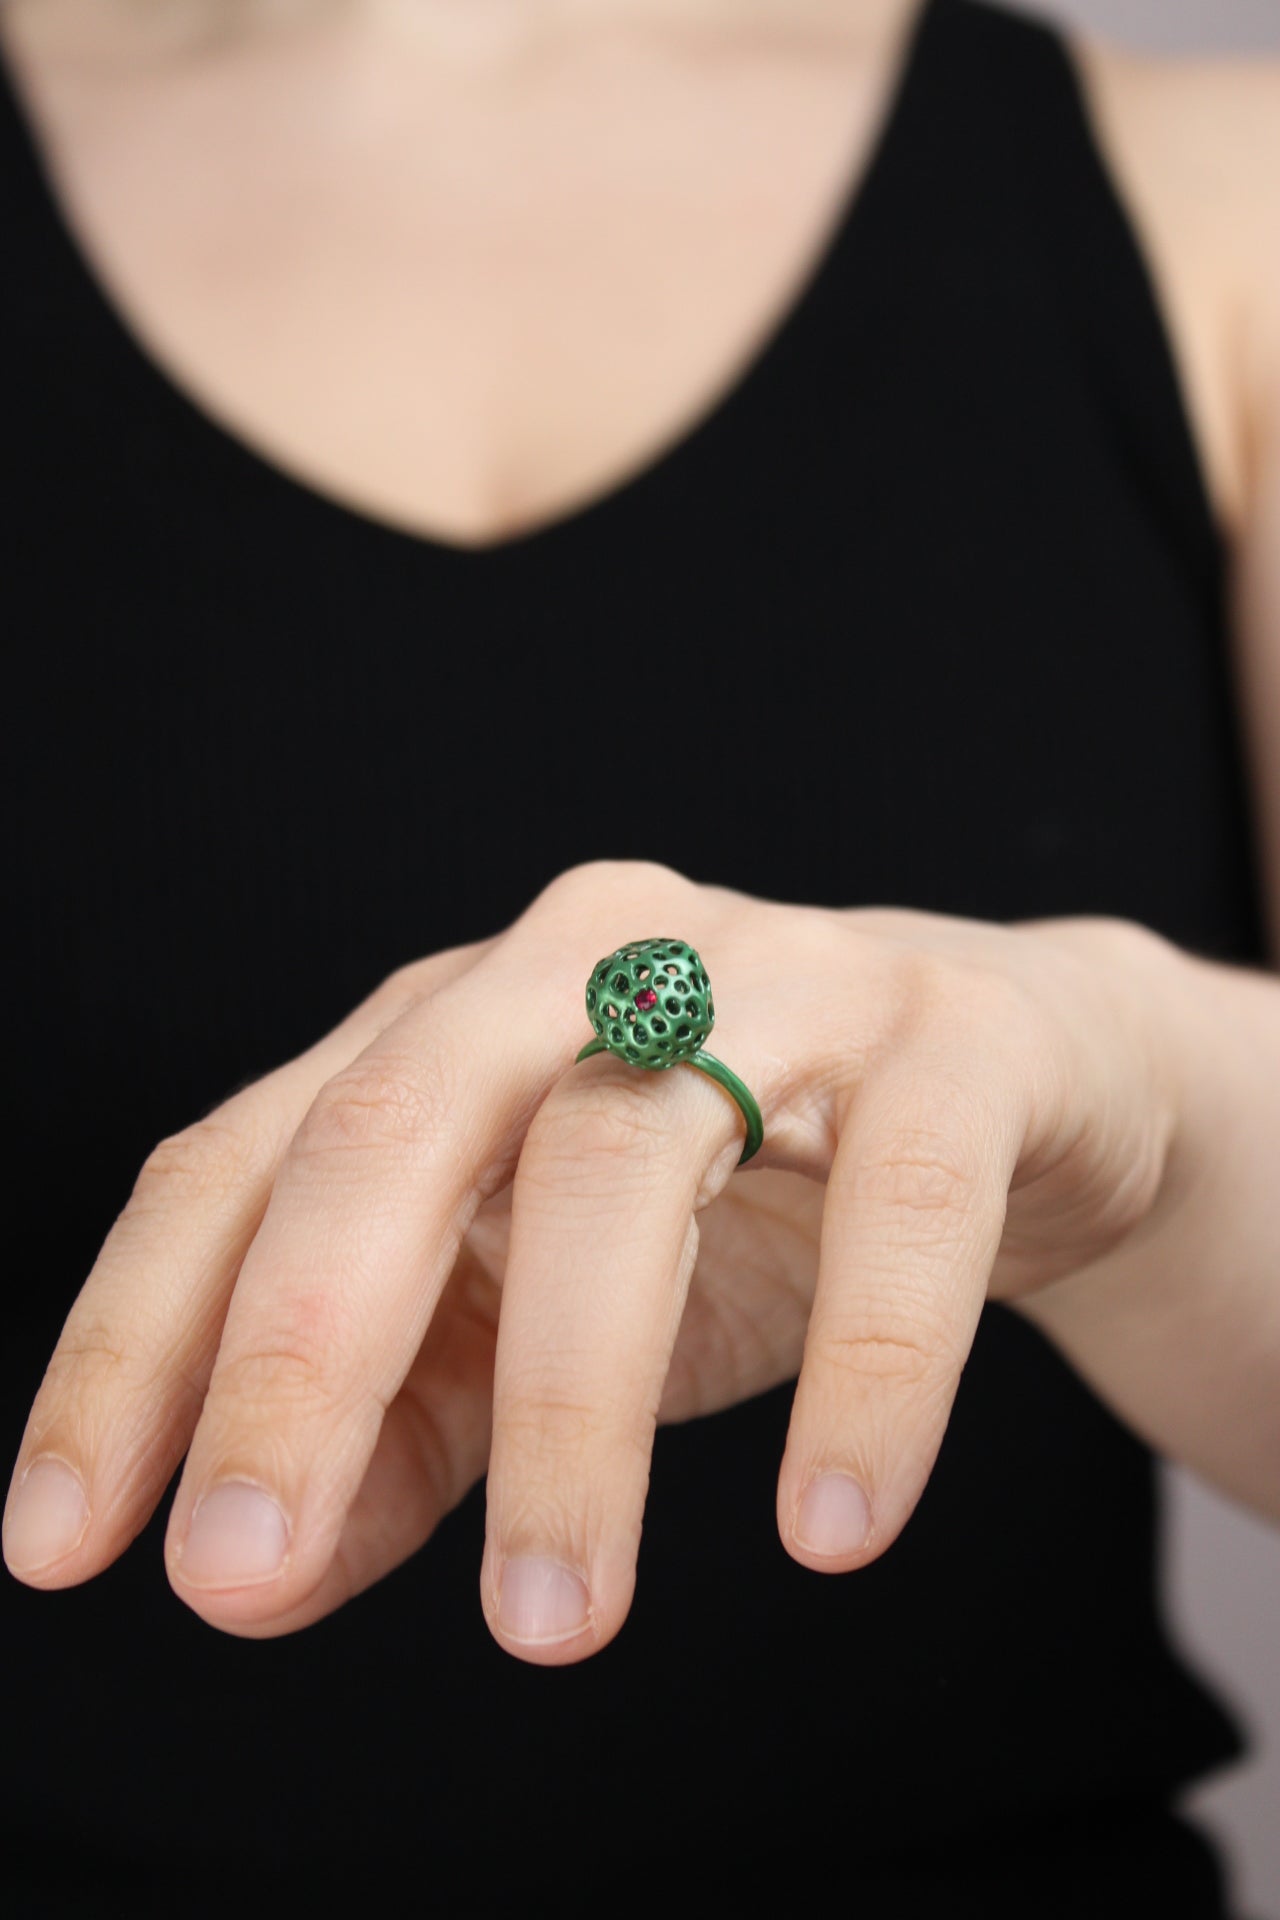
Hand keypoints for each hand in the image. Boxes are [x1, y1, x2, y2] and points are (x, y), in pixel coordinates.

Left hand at [3, 861, 1185, 1663]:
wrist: (1013, 1077)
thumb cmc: (743, 1194)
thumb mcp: (543, 1309)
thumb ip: (404, 1425)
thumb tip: (252, 1575)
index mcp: (448, 1026)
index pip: (243, 1162)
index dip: (136, 1344)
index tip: (62, 1543)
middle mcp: (578, 964)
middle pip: (395, 1125)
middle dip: (299, 1354)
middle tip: (242, 1572)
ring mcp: (769, 976)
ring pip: (621, 1161)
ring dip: (569, 1408)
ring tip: (551, 1624)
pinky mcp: (945, 1039)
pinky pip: (901, 1199)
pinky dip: (866, 1367)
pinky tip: (830, 1524)